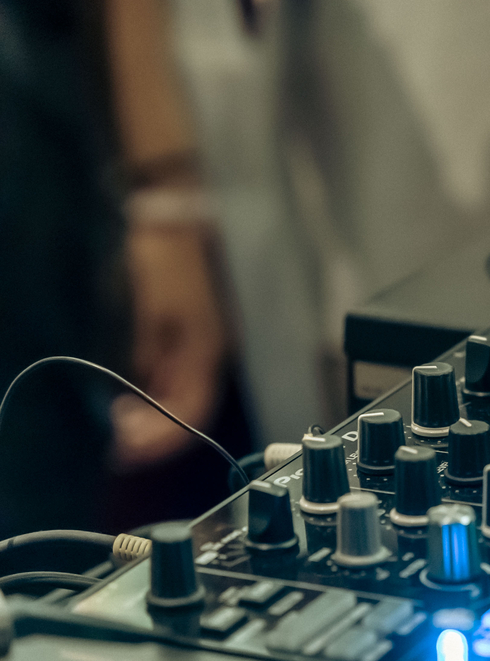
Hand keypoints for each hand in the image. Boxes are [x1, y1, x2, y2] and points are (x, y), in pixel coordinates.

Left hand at [112, 222, 227, 469]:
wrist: (175, 213)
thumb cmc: (164, 256)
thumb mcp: (143, 310)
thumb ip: (139, 358)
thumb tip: (129, 400)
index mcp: (204, 350)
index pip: (189, 413)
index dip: (158, 439)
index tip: (122, 448)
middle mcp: (206, 351)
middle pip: (183, 409)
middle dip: (148, 430)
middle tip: (111, 439)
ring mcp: (198, 341)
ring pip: (175, 392)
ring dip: (146, 412)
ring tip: (111, 418)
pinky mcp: (185, 330)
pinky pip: (169, 373)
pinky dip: (147, 389)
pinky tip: (122, 389)